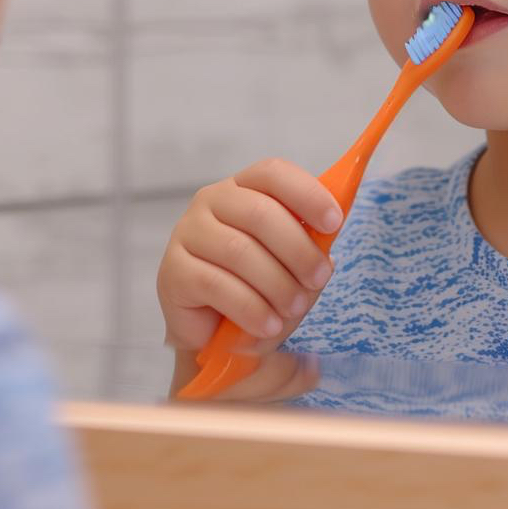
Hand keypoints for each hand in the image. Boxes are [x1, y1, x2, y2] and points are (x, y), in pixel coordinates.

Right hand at [156, 159, 342, 359]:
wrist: (215, 334)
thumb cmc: (258, 288)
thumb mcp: (291, 263)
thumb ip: (309, 243)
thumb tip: (327, 235)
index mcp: (243, 187)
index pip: (273, 173)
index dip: (307, 193)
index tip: (334, 223)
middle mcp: (210, 201)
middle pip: (260, 213)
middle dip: (298, 250)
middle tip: (318, 279)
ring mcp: (187, 233)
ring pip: (240, 251)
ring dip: (277, 284)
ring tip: (294, 309)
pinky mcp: (173, 271)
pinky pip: (217, 285)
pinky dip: (251, 308)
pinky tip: (269, 325)